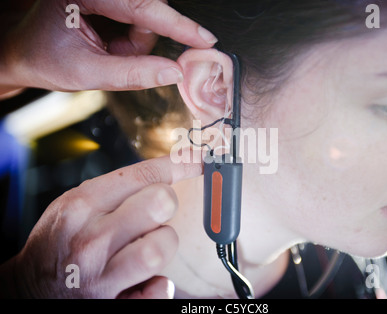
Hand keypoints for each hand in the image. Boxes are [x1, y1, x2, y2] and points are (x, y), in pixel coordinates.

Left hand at [0, 0, 216, 92]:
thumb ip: (133, 75)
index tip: (204, 38)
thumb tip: (173, 73)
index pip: (142, 7)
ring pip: (145, 18)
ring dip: (135, 44)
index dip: (178, 26)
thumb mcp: (87, 73)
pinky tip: (110, 47)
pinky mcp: (109, 3)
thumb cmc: (44, 59)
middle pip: (147, 10)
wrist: (23, 54)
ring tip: (108, 54)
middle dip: (140, 42)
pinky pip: (137, 21)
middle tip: (117, 57)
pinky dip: (130, 40)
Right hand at [4, 155, 201, 297]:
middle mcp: (92, 239)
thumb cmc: (59, 242)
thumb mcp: (74, 204)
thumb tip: (169, 171)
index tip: (198, 160)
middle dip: (167, 202)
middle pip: (160, 202)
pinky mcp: (114, 304)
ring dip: (164, 242)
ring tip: (148, 245)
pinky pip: (158, 291)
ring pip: (162, 246)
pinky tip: (146, 279)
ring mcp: (102, 275)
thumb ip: (116, 189)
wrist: (30, 288)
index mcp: (82, 206)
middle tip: (158, 210)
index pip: (144, 174)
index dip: (180, 163)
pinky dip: (159, 284)